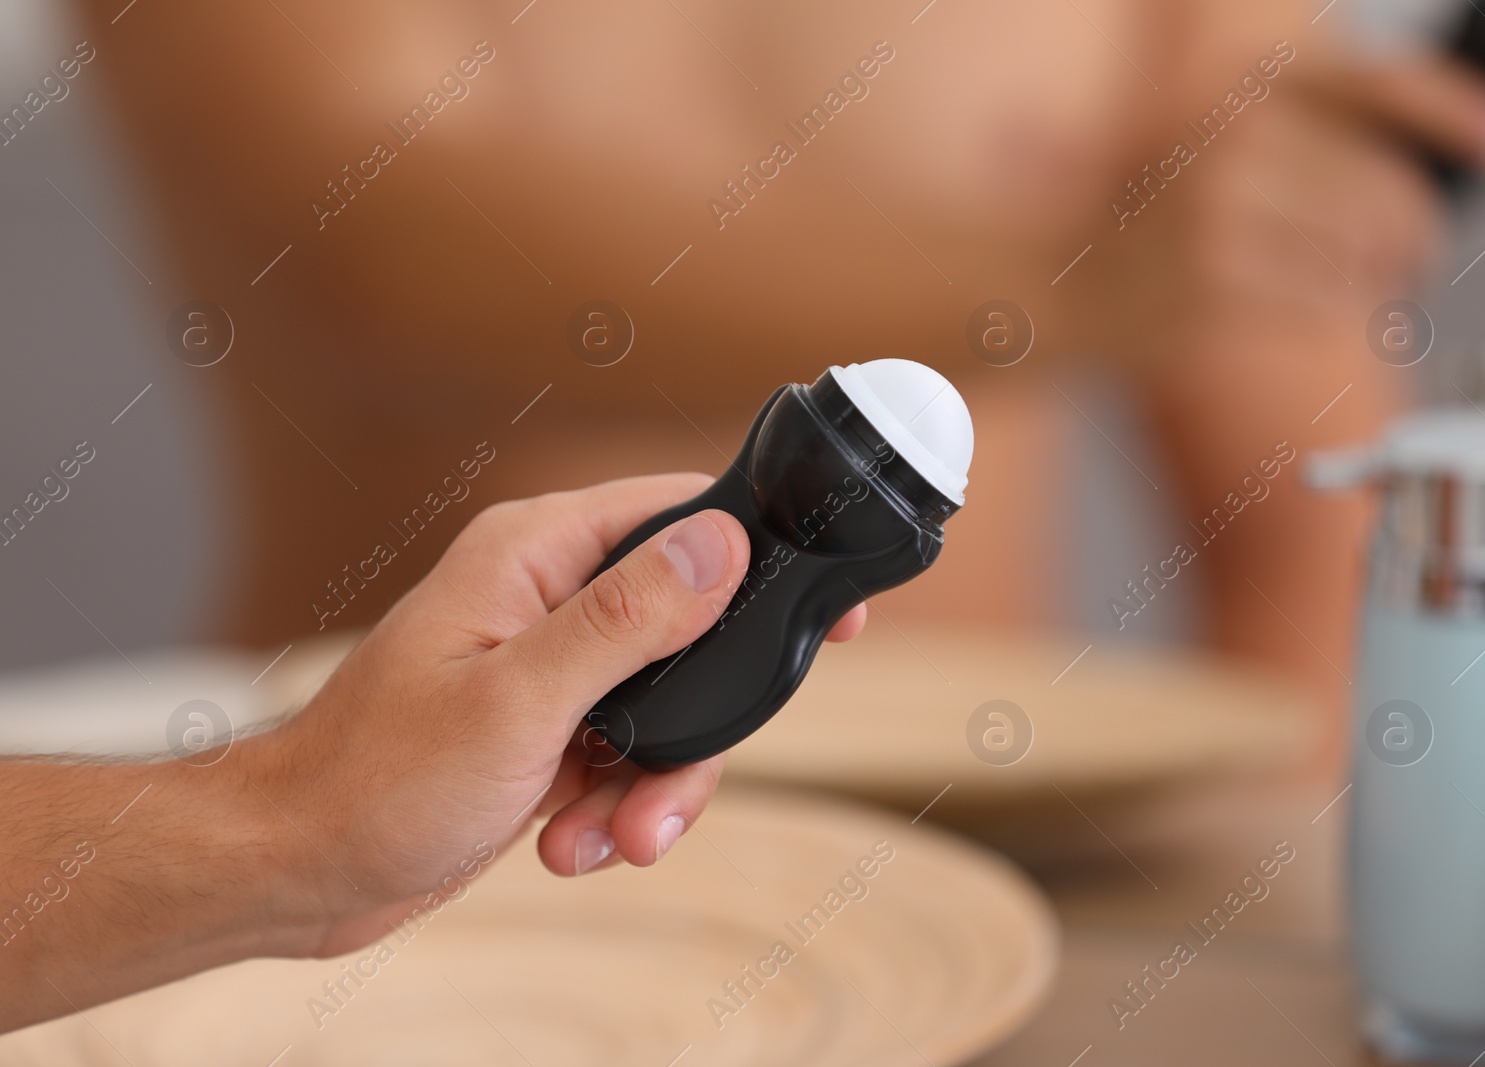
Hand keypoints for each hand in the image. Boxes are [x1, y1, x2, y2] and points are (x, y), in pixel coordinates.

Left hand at [257, 473, 865, 955]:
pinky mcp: (548, 727)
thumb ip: (628, 619)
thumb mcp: (520, 699)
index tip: (829, 611)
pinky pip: (627, 755)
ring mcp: (550, 665)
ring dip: (651, 786)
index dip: (758, 552)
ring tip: (605, 837)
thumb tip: (723, 543)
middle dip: (693, 727)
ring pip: (665, 708)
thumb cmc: (378, 777)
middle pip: (690, 627)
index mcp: (536, 552)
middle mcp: (549, 594)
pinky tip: (568, 843)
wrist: (301, 868)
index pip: (678, 511)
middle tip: (668, 796)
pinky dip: (614, 807)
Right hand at [1081, 51, 1484, 366]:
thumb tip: (1404, 185)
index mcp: (1237, 104)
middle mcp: (1234, 153)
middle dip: (1417, 234)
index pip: (1382, 111)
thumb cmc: (1134, 229)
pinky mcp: (1216, 291)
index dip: (1447, 141)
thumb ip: (1290, 150)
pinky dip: (1335, 311)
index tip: (1483, 170)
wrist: (1049, 287)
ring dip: (1380, 279)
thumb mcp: (1206, 150)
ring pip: (1357, 255)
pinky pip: (1318, 304)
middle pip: (1382, 194)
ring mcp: (1225, 224)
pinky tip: (1321, 309)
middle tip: (1420, 256)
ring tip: (1378, 287)